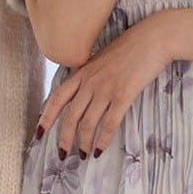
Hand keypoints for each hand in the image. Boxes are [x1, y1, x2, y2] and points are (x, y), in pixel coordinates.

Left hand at [33, 12, 176, 157]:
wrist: (153, 38)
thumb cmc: (131, 48)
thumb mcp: (102, 59)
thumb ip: (91, 75)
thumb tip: (84, 92)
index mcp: (82, 73)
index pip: (57, 98)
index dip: (46, 118)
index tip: (38, 134)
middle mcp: (90, 82)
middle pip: (70, 116)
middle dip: (64, 139)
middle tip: (62, 155)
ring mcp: (106, 88)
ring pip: (88, 123)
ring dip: (84, 143)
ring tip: (84, 155)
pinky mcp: (123, 95)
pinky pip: (109, 123)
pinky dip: (103, 139)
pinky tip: (101, 149)